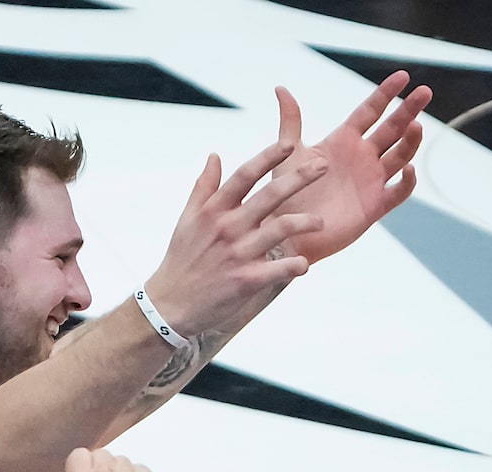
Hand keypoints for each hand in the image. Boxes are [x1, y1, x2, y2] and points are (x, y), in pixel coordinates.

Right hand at [144, 136, 323, 337]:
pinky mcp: (246, 281)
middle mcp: (228, 228)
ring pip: (282, 228)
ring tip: (320, 223)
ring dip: (306, 222)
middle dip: (300, 177)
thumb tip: (214, 156)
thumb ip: (204, 187)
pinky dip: (297, 265)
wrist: (168, 307)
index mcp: (214, 211)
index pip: (244, 175)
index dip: (268, 157)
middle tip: (323, 164)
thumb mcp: (187, 220)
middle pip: (270, 195)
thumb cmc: (181, 261)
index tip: (290, 144)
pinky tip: (304, 264)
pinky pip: (280, 269)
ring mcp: (238, 254)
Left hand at [269, 77, 428, 266]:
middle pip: (392, 129)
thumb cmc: (284, 195)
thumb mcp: (288, 154)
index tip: (403, 76)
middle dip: (409, 111)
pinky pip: (399, 192)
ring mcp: (371, 181)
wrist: (284, 234)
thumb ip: (290, 121)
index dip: (386, 93)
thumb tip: (280, 88)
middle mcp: (362, 158)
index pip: (370, 111)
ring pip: (400, 156)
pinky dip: (407, 181)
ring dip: (410, 141)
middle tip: (424, 92)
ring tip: (415, 126)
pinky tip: (408, 169)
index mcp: (344, 141)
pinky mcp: (375, 206)